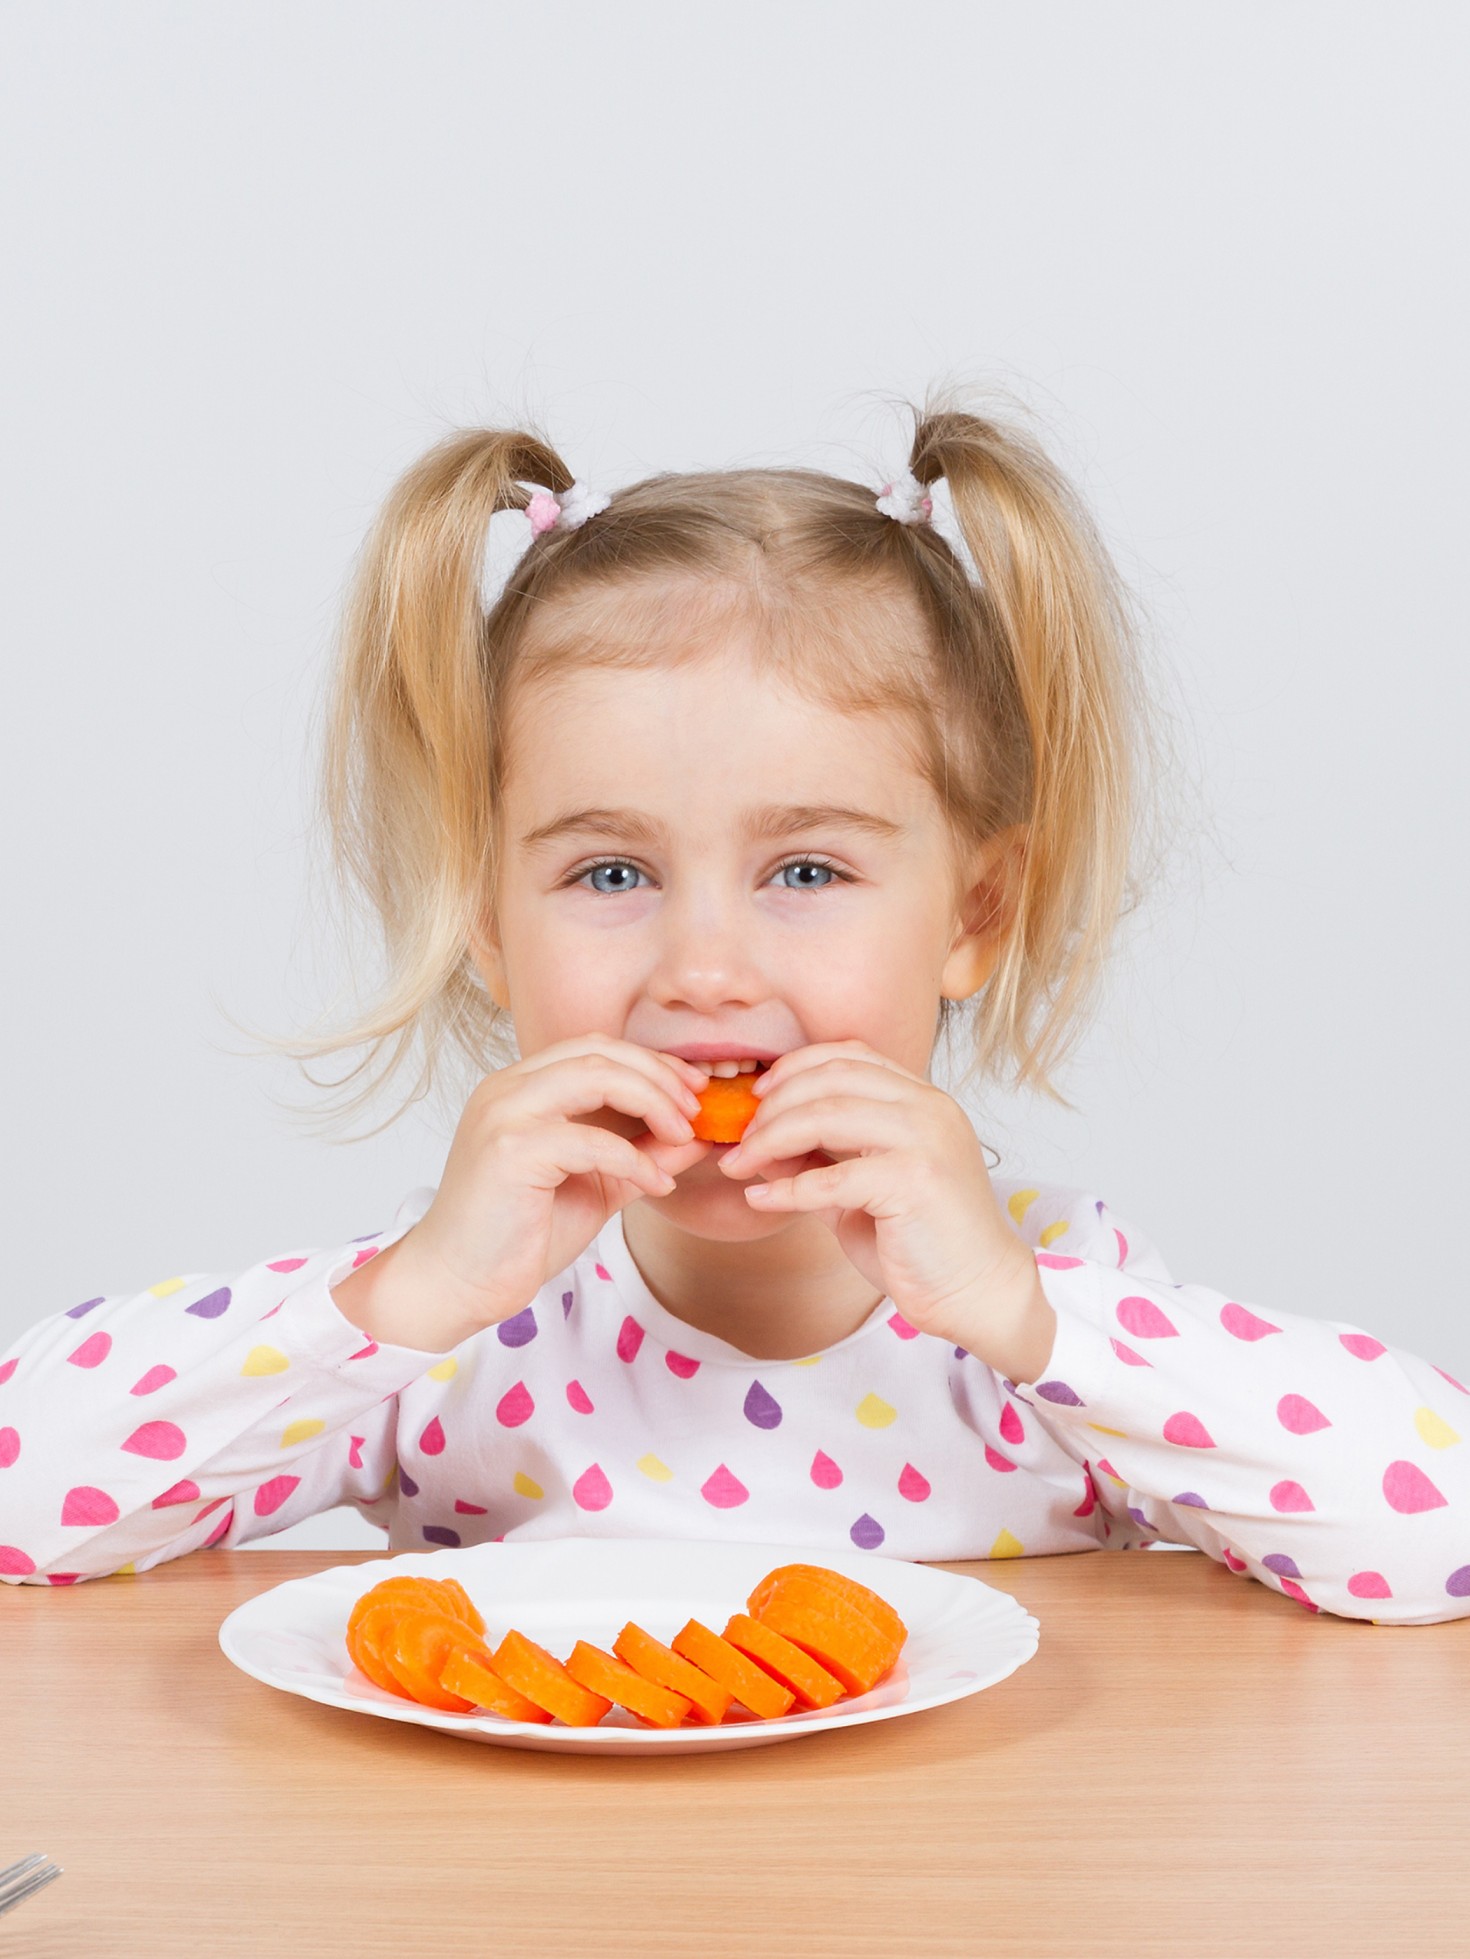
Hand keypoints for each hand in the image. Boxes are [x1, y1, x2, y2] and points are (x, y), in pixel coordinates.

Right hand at [398, 1035, 712, 1332]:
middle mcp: (507, 1088)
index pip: (594, 1047)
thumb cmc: (519, 1235)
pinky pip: (591, 1140)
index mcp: (520, 1087)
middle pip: (599, 1051)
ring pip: (595, 1076)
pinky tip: (658, 1186)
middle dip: (659, 1075)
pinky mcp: (510, 1151)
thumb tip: (700, 1137)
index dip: (650, 1062)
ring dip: (653, 1101)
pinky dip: (635, 1160)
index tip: (694, 1089)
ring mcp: (504, 1114)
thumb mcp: (597, 1185)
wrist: (459, 1283)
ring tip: (685, 1135)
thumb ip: (642, 1155)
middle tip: (697, 1109)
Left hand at [720, 1039, 1054, 1372]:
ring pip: (826, 1115)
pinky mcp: (915, 1181)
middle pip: (830, 1078)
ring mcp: (926, 1140)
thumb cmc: (922, 1243)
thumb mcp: (861, 1189)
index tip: (757, 1097)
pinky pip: (831, 1177)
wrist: (977, 1293)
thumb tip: (760, 1144)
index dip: (795, 1068)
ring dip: (770, 1139)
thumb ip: (819, 1160)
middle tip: (737, 1139)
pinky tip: (762, 1200)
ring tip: (739, 1164)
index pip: (850, 1055)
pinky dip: (786, 1188)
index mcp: (922, 1099)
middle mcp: (928, 1108)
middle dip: (771, 1106)